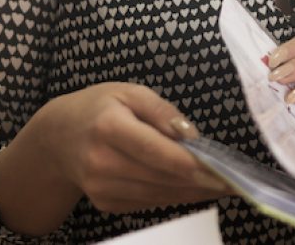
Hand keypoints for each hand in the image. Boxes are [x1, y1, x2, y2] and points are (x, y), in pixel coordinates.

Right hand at [8, 82, 231, 215]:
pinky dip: (175, 196)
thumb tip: (191, 136)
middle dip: (204, 182)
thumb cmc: (100, 108)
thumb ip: (163, 111)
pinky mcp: (105, 202)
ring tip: (223, 186)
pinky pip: (149, 202)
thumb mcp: (130, 92)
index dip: (196, 165)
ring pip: (160, 195)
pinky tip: (195, 189)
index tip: (226, 170)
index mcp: (109, 128)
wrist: (57, 138)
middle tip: (236, 181)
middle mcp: (102, 162)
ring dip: (194, 193)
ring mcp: (101, 187)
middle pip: (164, 178)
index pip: (160, 153)